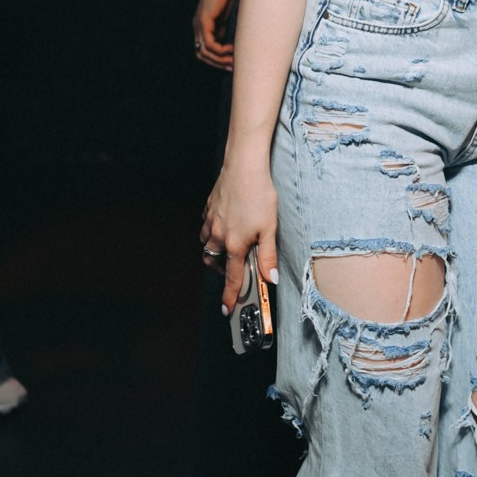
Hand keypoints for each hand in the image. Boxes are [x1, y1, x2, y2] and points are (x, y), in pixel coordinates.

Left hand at [192, 0, 237, 70]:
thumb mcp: (224, 18)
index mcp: (201, 28)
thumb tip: (224, 44)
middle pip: (202, 55)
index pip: (203, 52)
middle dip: (217, 64)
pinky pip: (209, 44)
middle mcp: (196, 28)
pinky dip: (220, 50)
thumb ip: (221, 30)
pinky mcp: (204, 22)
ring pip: (205, 52)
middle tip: (233, 66)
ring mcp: (198, 25)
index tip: (231, 63)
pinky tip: (231, 49)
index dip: (216, 60)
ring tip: (234, 59)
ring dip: (220, 60)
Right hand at [200, 156, 277, 313]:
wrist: (244, 166)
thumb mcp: (270, 228)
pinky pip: (206, 226)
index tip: (226, 310)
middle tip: (234, 269)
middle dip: (221, 270)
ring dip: (215, 251)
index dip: (230, 296)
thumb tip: (269, 278)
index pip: (232, 278)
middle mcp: (218, 235)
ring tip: (231, 247)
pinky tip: (225, 224)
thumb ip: (268, 255)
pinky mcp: (208, 207)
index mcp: (235, 244)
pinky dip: (212, 231)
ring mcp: (211, 221)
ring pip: (207, 244)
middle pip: (214, 262)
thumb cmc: (259, 194)